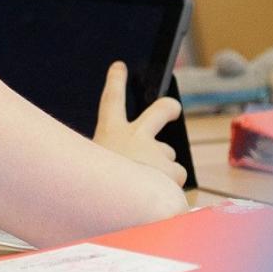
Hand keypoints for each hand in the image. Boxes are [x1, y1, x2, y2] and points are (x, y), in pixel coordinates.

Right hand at [92, 61, 186, 186]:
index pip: (111, 99)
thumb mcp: (96, 167)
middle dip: (167, 108)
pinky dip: (170, 189)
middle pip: (158, 112)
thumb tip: (143, 165)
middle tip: (172, 108)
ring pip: (168, 159)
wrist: (111, 205)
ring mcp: (155, 151)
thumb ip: (116, 159)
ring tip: (145, 188)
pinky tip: (156, 197)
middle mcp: (134, 136)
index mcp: (108, 133)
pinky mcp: (172, 169)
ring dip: (163, 171)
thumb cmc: (97, 189)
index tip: (119, 66)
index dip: (115, 81)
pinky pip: (176, 179)